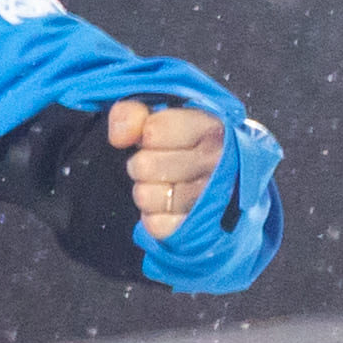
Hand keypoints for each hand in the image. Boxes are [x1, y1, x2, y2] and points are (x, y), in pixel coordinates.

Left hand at [107, 96, 229, 236]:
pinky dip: (154, 217)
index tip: (153, 137)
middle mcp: (218, 163)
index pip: (155, 130)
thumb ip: (132, 115)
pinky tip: (169, 206)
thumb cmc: (183, 144)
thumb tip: (119, 136)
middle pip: (145, 166)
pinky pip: (154, 224)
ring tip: (164, 185)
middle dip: (141, 163)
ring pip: (146, 196)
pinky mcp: (201, 227)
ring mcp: (213, 197)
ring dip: (146, 190)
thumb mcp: (160, 117)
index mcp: (211, 128)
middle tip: (157, 164)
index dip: (145, 135)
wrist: (223, 180)